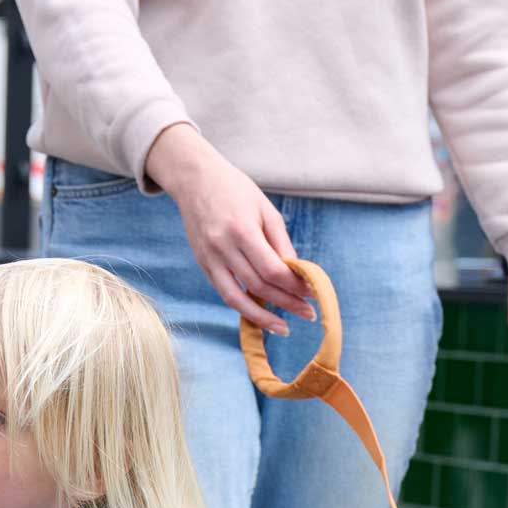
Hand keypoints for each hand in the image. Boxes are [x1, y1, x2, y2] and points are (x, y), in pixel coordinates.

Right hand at [144, 124, 317, 336]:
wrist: (195, 179)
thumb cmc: (236, 190)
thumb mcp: (266, 210)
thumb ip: (282, 244)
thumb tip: (298, 276)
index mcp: (242, 230)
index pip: (273, 270)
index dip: (295, 286)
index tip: (312, 293)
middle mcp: (223, 247)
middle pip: (259, 286)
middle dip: (287, 302)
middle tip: (308, 313)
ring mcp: (209, 259)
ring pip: (239, 299)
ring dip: (264, 317)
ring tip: (284, 327)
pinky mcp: (203, 265)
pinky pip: (225, 295)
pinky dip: (245, 308)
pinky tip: (261, 315)